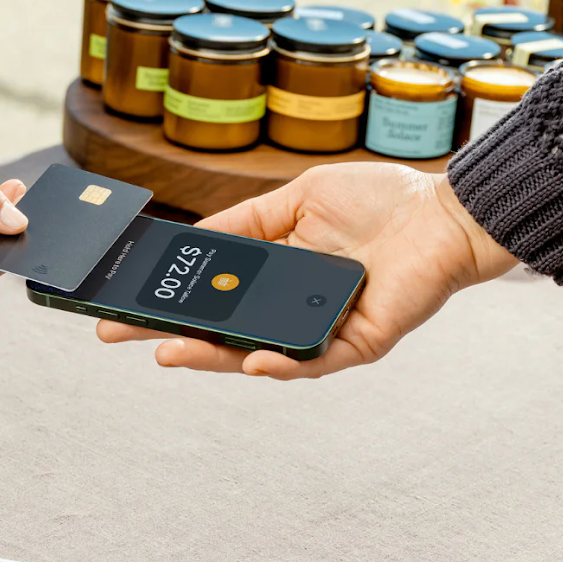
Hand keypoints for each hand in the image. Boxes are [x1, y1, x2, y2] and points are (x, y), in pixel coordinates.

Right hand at [97, 163, 516, 377]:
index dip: (169, 300)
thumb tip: (192, 239)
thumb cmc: (379, 199)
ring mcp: (322, 329)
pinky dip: (280, 363)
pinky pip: (312, 361)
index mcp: (275, 273)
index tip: (123, 301)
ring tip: (168, 353)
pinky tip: (252, 361)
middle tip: (119, 335)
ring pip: (257, 354)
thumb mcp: (295, 198)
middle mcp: (292, 307)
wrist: (443, 210)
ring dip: (212, 357)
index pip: (212, 295)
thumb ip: (245, 221)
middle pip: (222, 331)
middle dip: (170, 335)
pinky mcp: (357, 344)